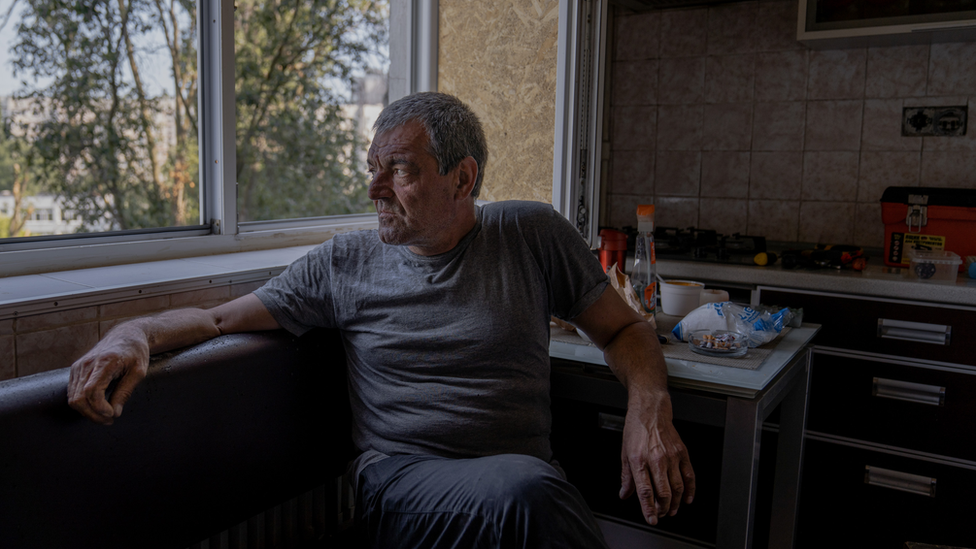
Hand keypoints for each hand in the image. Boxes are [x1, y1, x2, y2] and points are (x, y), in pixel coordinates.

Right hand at [68, 324, 149, 424]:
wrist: (126, 335)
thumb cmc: (135, 353)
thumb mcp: (139, 372)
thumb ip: (125, 392)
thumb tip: (114, 413)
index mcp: (105, 362)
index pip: (91, 391)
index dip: (99, 408)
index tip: (112, 415)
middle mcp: (87, 363)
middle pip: (79, 398)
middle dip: (93, 414)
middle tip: (109, 420)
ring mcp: (79, 366)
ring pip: (73, 398)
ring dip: (87, 412)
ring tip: (104, 416)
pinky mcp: (76, 369)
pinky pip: (73, 392)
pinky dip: (83, 404)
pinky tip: (97, 407)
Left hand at [619, 397, 695, 524]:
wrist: (650, 411)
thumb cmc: (636, 430)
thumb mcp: (624, 453)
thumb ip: (626, 477)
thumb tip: (625, 494)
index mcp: (639, 460)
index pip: (645, 491)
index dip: (648, 509)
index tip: (651, 519)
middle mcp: (656, 459)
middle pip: (663, 493)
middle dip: (662, 508)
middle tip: (660, 514)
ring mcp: (671, 456)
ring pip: (677, 487)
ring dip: (675, 503)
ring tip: (671, 510)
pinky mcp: (682, 453)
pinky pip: (689, 476)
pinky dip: (690, 490)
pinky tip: (687, 498)